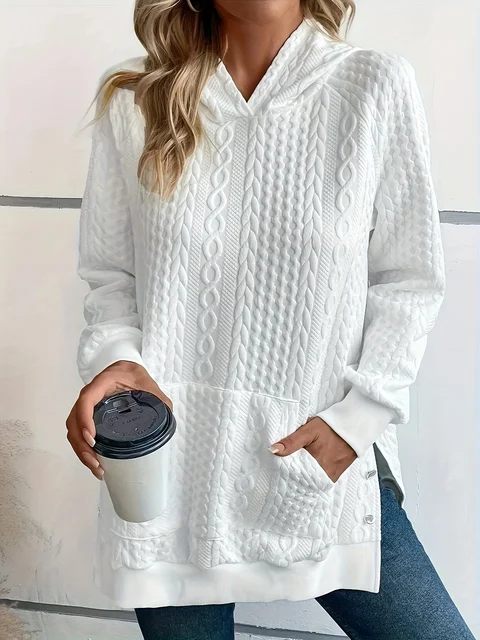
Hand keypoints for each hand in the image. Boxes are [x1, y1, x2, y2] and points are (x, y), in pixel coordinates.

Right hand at [66, 361, 171, 479]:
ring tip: (96, 467)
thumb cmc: (135, 376)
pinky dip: (82, 448)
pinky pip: (78, 432)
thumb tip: (167, 419)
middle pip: (74, 420)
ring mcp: (86, 406)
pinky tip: (94, 462)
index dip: (85, 419)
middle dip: (82, 444)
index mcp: (104, 382)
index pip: (87, 399)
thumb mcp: (149, 385)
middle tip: (96, 462)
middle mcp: (90, 394)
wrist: (127, 371)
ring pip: (73, 429)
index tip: (92, 439)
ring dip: (80, 450)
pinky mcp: (88, 416)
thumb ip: (160, 401)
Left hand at [269, 416, 356, 482]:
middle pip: (300, 480)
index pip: (291, 476)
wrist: (353, 428)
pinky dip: (310, 477)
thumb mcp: (308, 431)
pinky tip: (305, 470)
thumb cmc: (331, 428)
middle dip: (290, 476)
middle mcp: (323, 475)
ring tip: (293, 470)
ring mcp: (330, 477)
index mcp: (314, 465)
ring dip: (300, 476)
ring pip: (308, 481)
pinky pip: (318, 480)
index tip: (275, 469)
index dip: (282, 472)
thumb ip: (291, 442)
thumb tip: (273, 450)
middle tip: (282, 471)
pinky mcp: (334, 476)